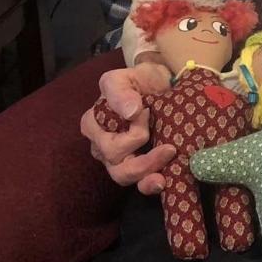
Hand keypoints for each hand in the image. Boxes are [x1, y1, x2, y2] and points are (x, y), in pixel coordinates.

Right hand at [79, 61, 173, 193]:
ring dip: (147, 172)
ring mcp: (120, 158)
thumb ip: (120, 91)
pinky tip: (161, 181)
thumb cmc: (140, 80)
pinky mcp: (140, 166)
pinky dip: (149, 184)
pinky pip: (139, 183)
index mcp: (94, 124)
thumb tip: (130, 112)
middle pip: (116, 164)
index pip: (104, 140)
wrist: (165, 84)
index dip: (127, 134)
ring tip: (166, 166)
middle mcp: (103, 146)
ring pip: (125, 176)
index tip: (146, 113)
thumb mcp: (125, 77)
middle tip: (168, 144)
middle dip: (143, 156)